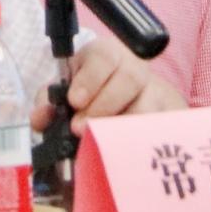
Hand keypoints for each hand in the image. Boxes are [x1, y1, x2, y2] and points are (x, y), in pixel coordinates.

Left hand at [31, 37, 185, 134]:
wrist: (126, 106)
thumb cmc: (90, 97)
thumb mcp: (65, 93)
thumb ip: (48, 102)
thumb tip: (42, 116)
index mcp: (106, 56)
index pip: (104, 55)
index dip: (90, 78)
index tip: (74, 100)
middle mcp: (135, 70)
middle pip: (131, 78)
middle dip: (104, 105)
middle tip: (80, 128)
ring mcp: (156, 94)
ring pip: (148, 107)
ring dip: (123, 127)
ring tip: (102, 145)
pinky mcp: (168, 119)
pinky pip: (162, 129)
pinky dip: (144, 143)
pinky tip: (127, 155)